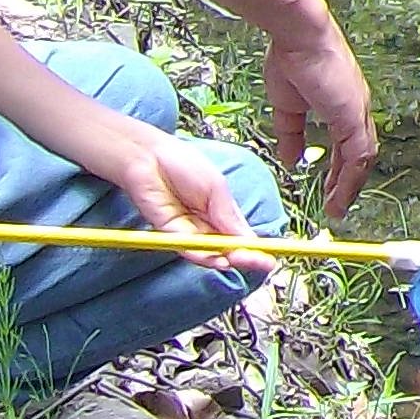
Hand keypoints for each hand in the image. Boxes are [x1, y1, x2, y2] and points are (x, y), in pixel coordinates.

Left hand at [117, 133, 276, 275]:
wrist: (148, 157)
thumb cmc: (182, 164)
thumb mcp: (217, 188)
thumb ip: (229, 215)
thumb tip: (248, 239)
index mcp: (222, 213)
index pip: (242, 237)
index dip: (256, 249)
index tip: (271, 258)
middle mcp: (207, 226)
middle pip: (229, 249)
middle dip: (244, 257)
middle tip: (257, 261)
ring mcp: (189, 232)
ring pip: (210, 253)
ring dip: (226, 259)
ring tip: (238, 258)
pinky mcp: (170, 235)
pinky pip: (189, 249)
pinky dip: (204, 256)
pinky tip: (218, 258)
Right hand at [259, 13, 378, 220]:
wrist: (297, 36)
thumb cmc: (291, 58)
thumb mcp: (287, 107)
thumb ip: (291, 134)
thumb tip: (290, 158)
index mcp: (343, 105)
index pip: (349, 145)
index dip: (341, 169)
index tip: (330, 188)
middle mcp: (356, 109)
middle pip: (359, 155)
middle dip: (347, 183)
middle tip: (336, 205)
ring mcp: (358, 112)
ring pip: (361, 160)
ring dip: (349, 187)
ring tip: (336, 208)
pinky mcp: (353, 116)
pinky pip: (357, 156)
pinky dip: (349, 179)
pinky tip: (339, 195)